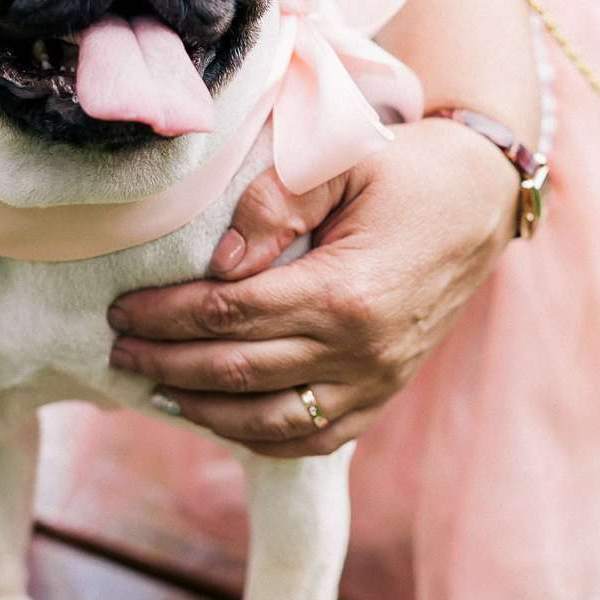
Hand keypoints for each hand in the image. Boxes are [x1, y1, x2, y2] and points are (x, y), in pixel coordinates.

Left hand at [107, 119, 516, 457]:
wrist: (481, 201)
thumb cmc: (406, 172)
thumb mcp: (341, 160)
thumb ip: (274, 201)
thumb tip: (219, 264)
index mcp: (344, 292)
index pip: (229, 315)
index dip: (166, 316)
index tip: (121, 310)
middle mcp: (361, 351)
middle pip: (239, 372)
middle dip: (166, 363)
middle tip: (118, 349)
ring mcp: (376, 380)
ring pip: (271, 421)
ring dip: (203, 411)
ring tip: (156, 386)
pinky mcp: (385, 392)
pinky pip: (316, 438)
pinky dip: (261, 438)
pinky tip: (219, 420)